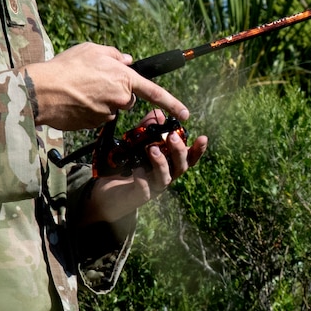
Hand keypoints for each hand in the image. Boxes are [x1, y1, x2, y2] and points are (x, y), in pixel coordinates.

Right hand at [25, 42, 188, 131]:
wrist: (42, 90)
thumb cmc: (66, 67)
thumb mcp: (92, 50)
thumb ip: (114, 55)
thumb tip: (128, 60)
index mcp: (124, 78)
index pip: (155, 93)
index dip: (173, 104)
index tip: (186, 114)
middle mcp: (120, 98)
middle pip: (127, 99)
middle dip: (117, 93)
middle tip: (94, 82)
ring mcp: (107, 113)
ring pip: (111, 109)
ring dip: (101, 102)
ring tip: (80, 90)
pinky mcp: (94, 125)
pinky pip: (97, 118)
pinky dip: (89, 112)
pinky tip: (75, 102)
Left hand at [82, 110, 208, 221]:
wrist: (107, 193)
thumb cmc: (127, 168)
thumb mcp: (137, 146)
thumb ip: (147, 131)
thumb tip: (158, 114)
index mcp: (168, 165)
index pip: (188, 158)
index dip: (198, 150)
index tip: (203, 137)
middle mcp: (164, 176)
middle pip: (181, 167)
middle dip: (179, 152)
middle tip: (171, 137)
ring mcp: (153, 188)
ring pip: (164, 178)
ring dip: (161, 163)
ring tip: (151, 149)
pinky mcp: (138, 196)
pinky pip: (144, 190)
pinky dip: (142, 180)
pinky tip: (136, 169)